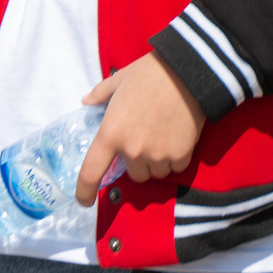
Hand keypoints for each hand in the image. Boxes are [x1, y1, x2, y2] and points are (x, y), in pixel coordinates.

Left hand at [76, 55, 205, 195]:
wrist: (187, 71)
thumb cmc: (148, 74)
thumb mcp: (117, 80)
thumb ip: (99, 95)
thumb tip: (86, 101)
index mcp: (110, 134)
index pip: (91, 173)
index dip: (84, 192)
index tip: (84, 201)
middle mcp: (132, 150)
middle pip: (134, 174)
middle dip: (138, 161)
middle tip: (146, 139)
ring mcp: (157, 155)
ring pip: (155, 173)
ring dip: (157, 162)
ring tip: (165, 136)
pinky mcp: (180, 154)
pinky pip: (176, 167)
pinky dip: (176, 158)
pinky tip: (179, 137)